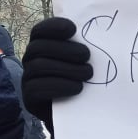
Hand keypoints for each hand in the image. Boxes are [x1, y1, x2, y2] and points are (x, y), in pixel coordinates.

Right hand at [22, 17, 92, 138]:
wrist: (79, 112)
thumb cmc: (86, 79)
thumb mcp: (87, 60)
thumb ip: (89, 44)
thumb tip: (109, 28)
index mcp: (43, 45)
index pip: (40, 30)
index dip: (54, 26)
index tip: (73, 29)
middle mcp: (31, 60)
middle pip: (39, 47)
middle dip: (64, 49)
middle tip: (87, 56)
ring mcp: (28, 79)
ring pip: (38, 66)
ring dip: (67, 68)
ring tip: (88, 74)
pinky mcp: (29, 98)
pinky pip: (37, 88)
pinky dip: (60, 86)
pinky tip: (78, 88)